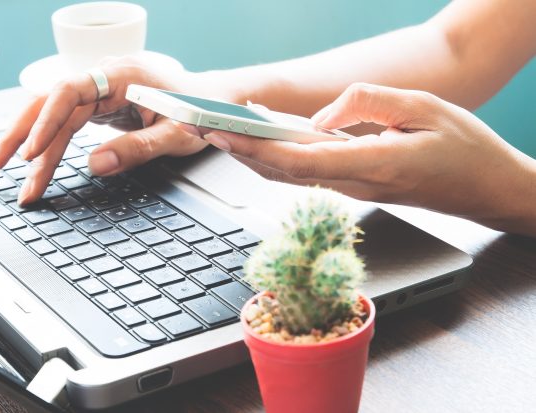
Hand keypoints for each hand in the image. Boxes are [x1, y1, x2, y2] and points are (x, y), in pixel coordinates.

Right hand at [0, 53, 215, 204]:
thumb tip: (96, 165)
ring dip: (30, 143)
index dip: (46, 122)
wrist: (212, 100)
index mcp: (121, 75)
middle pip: (50, 102)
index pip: (70, 92)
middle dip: (21, 135)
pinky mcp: (102, 104)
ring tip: (7, 173)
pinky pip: (68, 122)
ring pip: (54, 113)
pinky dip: (51, 143)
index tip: (31, 154)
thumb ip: (139, 148)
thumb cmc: (200, 112)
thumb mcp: (177, 134)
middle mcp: (105, 77)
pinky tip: (35, 161)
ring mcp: (101, 90)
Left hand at [193, 83, 535, 235]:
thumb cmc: (464, 147)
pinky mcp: (355, 186)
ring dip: (250, 155)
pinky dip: (275, 158)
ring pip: (289, 175)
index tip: (222, 132)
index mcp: (373, 164)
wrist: (486, 189)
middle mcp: (356, 183)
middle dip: (237, 150)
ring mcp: (353, 189)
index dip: (255, 147)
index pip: (299, 161)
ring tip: (219, 131)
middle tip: (201, 127)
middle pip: (282, 171)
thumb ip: (366, 105)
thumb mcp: (423, 106)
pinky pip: (306, 174)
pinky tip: (260, 141)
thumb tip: (319, 118)